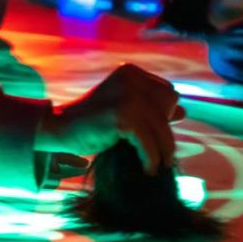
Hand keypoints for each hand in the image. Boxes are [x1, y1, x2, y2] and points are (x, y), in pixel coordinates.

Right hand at [36, 63, 185, 174]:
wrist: (60, 128)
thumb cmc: (92, 121)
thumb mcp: (124, 109)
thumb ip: (150, 108)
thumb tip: (182, 112)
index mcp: (131, 73)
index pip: (167, 92)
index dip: (164, 115)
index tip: (155, 135)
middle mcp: (131, 79)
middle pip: (169, 106)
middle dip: (165, 130)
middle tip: (156, 152)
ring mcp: (127, 96)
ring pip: (162, 127)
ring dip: (163, 150)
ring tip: (156, 165)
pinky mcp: (123, 116)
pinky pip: (150, 143)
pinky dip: (150, 159)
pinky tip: (146, 168)